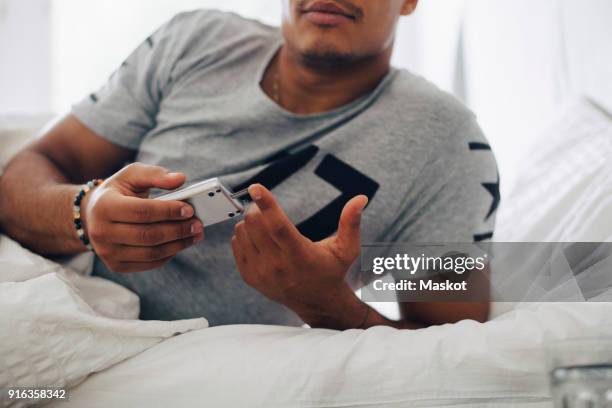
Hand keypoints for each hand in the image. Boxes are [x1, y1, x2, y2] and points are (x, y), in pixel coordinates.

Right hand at [81, 163, 203, 272]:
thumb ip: (155, 174)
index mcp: (104, 207)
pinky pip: (149, 264)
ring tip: (196, 235)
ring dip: (178, 245)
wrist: (92, 215)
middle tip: (198, 224)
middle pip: (148, 235)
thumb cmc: (117, 192)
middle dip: (178, 230)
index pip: (142, 212)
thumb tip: (180, 179)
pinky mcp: (116, 266)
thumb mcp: (132, 175)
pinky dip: (169, 255)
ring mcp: (107, 252)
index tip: (190, 210)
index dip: (168, 211)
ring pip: (151, 253)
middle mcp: (101, 232)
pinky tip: (180, 244)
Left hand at [231, 184, 368, 328]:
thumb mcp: (346, 249)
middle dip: (257, 208)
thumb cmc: (331, 271)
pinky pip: (237, 244)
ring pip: (243, 232)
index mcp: (300, 255)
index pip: (278, 226)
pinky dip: (244, 235)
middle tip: (265, 207)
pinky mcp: (249, 276)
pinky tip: (259, 238)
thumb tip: (361, 198)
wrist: (316, 303)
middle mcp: (278, 266)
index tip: (256, 187)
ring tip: (265, 226)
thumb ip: (351, 222)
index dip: (266, 204)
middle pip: (255, 225)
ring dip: (250, 221)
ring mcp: (260, 273)